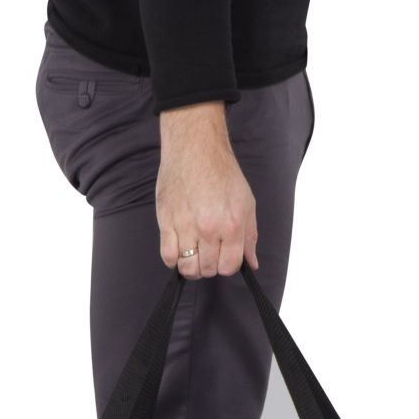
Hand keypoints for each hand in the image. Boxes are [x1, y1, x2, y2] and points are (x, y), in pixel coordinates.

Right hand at [156, 101, 258, 279]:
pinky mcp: (166, 221)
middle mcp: (209, 228)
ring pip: (187, 267)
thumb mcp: (246, 203)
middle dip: (210, 266)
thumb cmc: (222, 173)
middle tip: (208, 253)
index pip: (229, 266)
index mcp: (232, 225)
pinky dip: (173, 259)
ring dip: (191, 266)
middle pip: (208, 269)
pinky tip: (179, 249)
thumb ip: (249, 236)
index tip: (223, 257)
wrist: (195, 149)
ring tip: (193, 254)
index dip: (227, 266)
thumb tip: (251, 263)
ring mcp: (185, 226)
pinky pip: (167, 256)